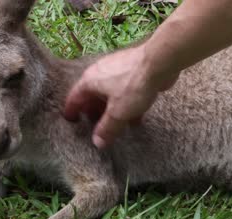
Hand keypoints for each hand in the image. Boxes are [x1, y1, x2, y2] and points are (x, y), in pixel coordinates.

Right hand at [64, 46, 178, 148]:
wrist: (159, 61)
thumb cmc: (133, 86)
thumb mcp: (118, 112)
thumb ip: (107, 129)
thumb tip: (97, 143)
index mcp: (89, 81)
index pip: (74, 98)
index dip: (72, 112)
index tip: (72, 122)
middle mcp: (98, 73)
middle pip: (91, 96)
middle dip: (93, 112)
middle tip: (95, 126)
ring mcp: (115, 70)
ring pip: (108, 93)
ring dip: (110, 110)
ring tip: (115, 125)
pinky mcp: (131, 70)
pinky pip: (123, 90)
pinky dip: (125, 104)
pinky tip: (135, 118)